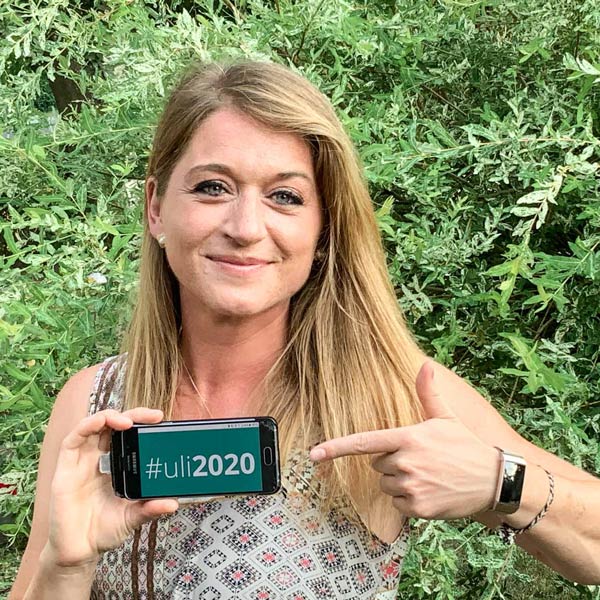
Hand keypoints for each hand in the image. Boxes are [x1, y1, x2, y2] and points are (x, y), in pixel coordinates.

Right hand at [46, 408, 178, 566]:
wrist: (79, 553)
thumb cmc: (103, 531)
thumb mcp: (133, 517)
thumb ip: (150, 509)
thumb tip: (173, 504)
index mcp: (115, 466)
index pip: (127, 435)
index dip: (141, 423)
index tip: (160, 419)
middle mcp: (97, 459)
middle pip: (113, 426)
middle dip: (132, 415)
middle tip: (152, 416)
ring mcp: (80, 463)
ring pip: (92, 426)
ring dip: (110, 417)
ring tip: (128, 422)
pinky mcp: (64, 470)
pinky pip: (72, 441)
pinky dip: (87, 426)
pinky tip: (100, 423)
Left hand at [309, 361, 498, 519]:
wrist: (493, 480)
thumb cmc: (465, 445)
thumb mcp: (445, 417)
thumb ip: (428, 393)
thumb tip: (425, 364)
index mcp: (407, 438)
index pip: (364, 443)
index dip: (336, 448)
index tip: (314, 454)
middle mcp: (405, 462)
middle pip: (378, 465)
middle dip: (392, 462)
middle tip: (421, 459)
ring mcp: (412, 487)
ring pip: (386, 486)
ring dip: (400, 483)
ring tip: (428, 476)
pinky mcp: (419, 508)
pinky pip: (398, 505)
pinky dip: (410, 502)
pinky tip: (431, 492)